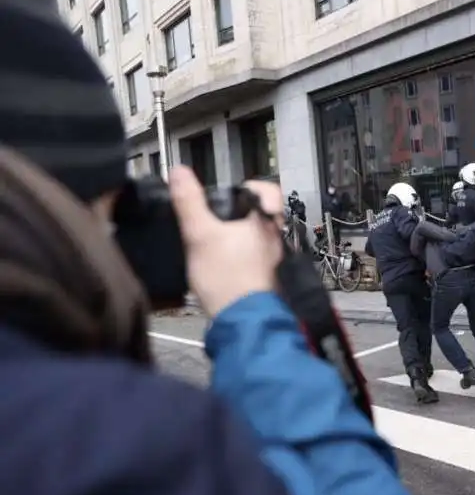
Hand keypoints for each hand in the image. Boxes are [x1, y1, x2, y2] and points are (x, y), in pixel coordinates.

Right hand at [169, 165, 283, 317]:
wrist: (241, 320)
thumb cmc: (227, 278)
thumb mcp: (200, 234)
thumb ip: (189, 202)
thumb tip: (180, 173)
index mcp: (265, 222)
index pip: (270, 191)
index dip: (252, 186)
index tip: (232, 192)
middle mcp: (274, 239)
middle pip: (262, 215)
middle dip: (240, 214)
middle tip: (218, 216)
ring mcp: (272, 261)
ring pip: (258, 238)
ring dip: (239, 237)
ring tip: (216, 241)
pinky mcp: (264, 280)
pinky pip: (254, 260)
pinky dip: (240, 258)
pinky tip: (221, 265)